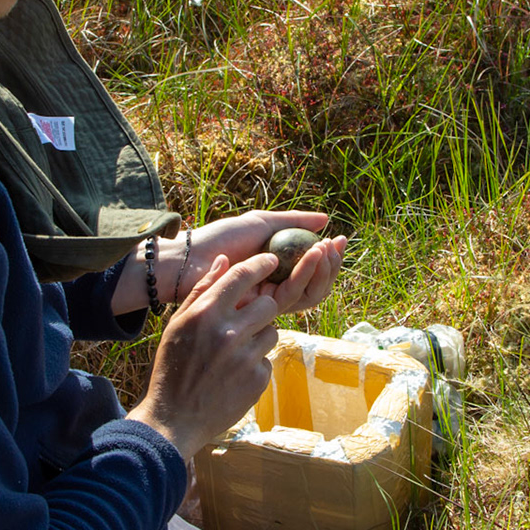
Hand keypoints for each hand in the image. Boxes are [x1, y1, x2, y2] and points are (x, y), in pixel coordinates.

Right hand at [127, 253, 280, 457]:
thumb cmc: (172, 367)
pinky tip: (233, 375)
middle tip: (245, 321)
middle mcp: (228, 332)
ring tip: (233, 353)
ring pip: (272, 331)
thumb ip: (202, 290)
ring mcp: (245, 358)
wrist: (174, 419)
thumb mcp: (177, 324)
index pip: (242, 276)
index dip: (262, 264)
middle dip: (260, 309)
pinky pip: (267, 359)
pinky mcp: (258, 380)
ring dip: (258, 337)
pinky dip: (255, 364)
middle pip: (267, 303)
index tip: (272, 260)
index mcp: (205, 314)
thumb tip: (226, 260)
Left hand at [181, 210, 346, 315]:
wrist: (189, 258)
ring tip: (324, 247)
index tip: (340, 239)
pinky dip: (305, 274)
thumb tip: (325, 219)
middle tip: (336, 246)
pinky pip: (291, 295)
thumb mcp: (261, 223)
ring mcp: (268, 301)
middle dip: (331, 266)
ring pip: (308, 293)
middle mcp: (275, 288)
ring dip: (321, 270)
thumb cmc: (221, 238)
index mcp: (277, 271)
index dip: (329, 257)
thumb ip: (293, 222)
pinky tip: (311, 254)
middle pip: (315, 286)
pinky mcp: (261, 310)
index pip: (312, 270)